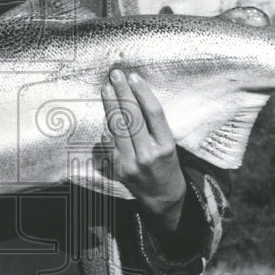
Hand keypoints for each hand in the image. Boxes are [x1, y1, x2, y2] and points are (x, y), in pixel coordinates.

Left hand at [101, 68, 186, 231]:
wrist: (163, 199)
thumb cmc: (167, 166)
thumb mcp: (169, 145)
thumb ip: (154, 126)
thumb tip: (134, 97)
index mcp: (166, 146)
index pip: (153, 113)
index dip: (143, 93)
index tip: (134, 77)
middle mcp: (149, 154)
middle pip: (133, 118)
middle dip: (123, 93)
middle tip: (116, 75)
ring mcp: (132, 163)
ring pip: (118, 129)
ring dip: (111, 106)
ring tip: (106, 88)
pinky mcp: (118, 170)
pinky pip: (110, 145)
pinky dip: (107, 129)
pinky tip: (104, 115)